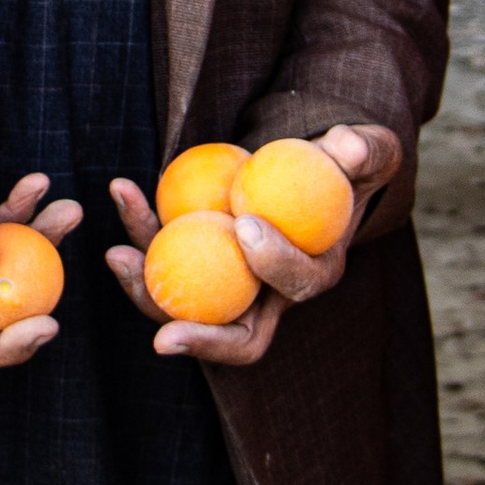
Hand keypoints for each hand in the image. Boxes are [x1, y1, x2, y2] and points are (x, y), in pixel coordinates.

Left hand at [104, 124, 400, 367]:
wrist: (308, 165)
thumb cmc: (342, 162)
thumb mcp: (367, 151)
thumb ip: (363, 149)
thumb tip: (347, 146)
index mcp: (314, 272)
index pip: (295, 286)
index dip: (273, 264)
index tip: (246, 225)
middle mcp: (269, 293)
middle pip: (235, 335)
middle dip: (198, 338)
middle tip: (164, 334)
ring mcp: (228, 281)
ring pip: (185, 305)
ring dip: (146, 287)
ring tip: (117, 254)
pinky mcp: (196, 258)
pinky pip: (162, 255)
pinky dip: (139, 230)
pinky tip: (122, 191)